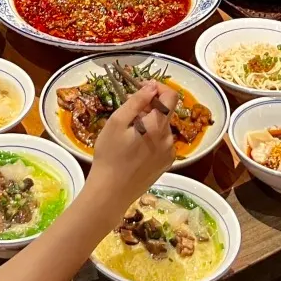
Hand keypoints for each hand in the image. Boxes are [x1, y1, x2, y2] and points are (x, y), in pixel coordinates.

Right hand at [88, 82, 176, 210]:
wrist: (111, 193)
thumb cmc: (110, 155)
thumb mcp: (117, 122)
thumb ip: (137, 101)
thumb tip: (152, 86)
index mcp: (158, 126)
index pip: (171, 97)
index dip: (159, 87)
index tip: (141, 89)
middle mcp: (169, 139)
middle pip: (165, 112)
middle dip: (149, 106)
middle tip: (127, 112)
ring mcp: (169, 154)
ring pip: (163, 127)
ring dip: (149, 122)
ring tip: (128, 132)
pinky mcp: (165, 165)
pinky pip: (162, 142)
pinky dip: (152, 137)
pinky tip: (135, 147)